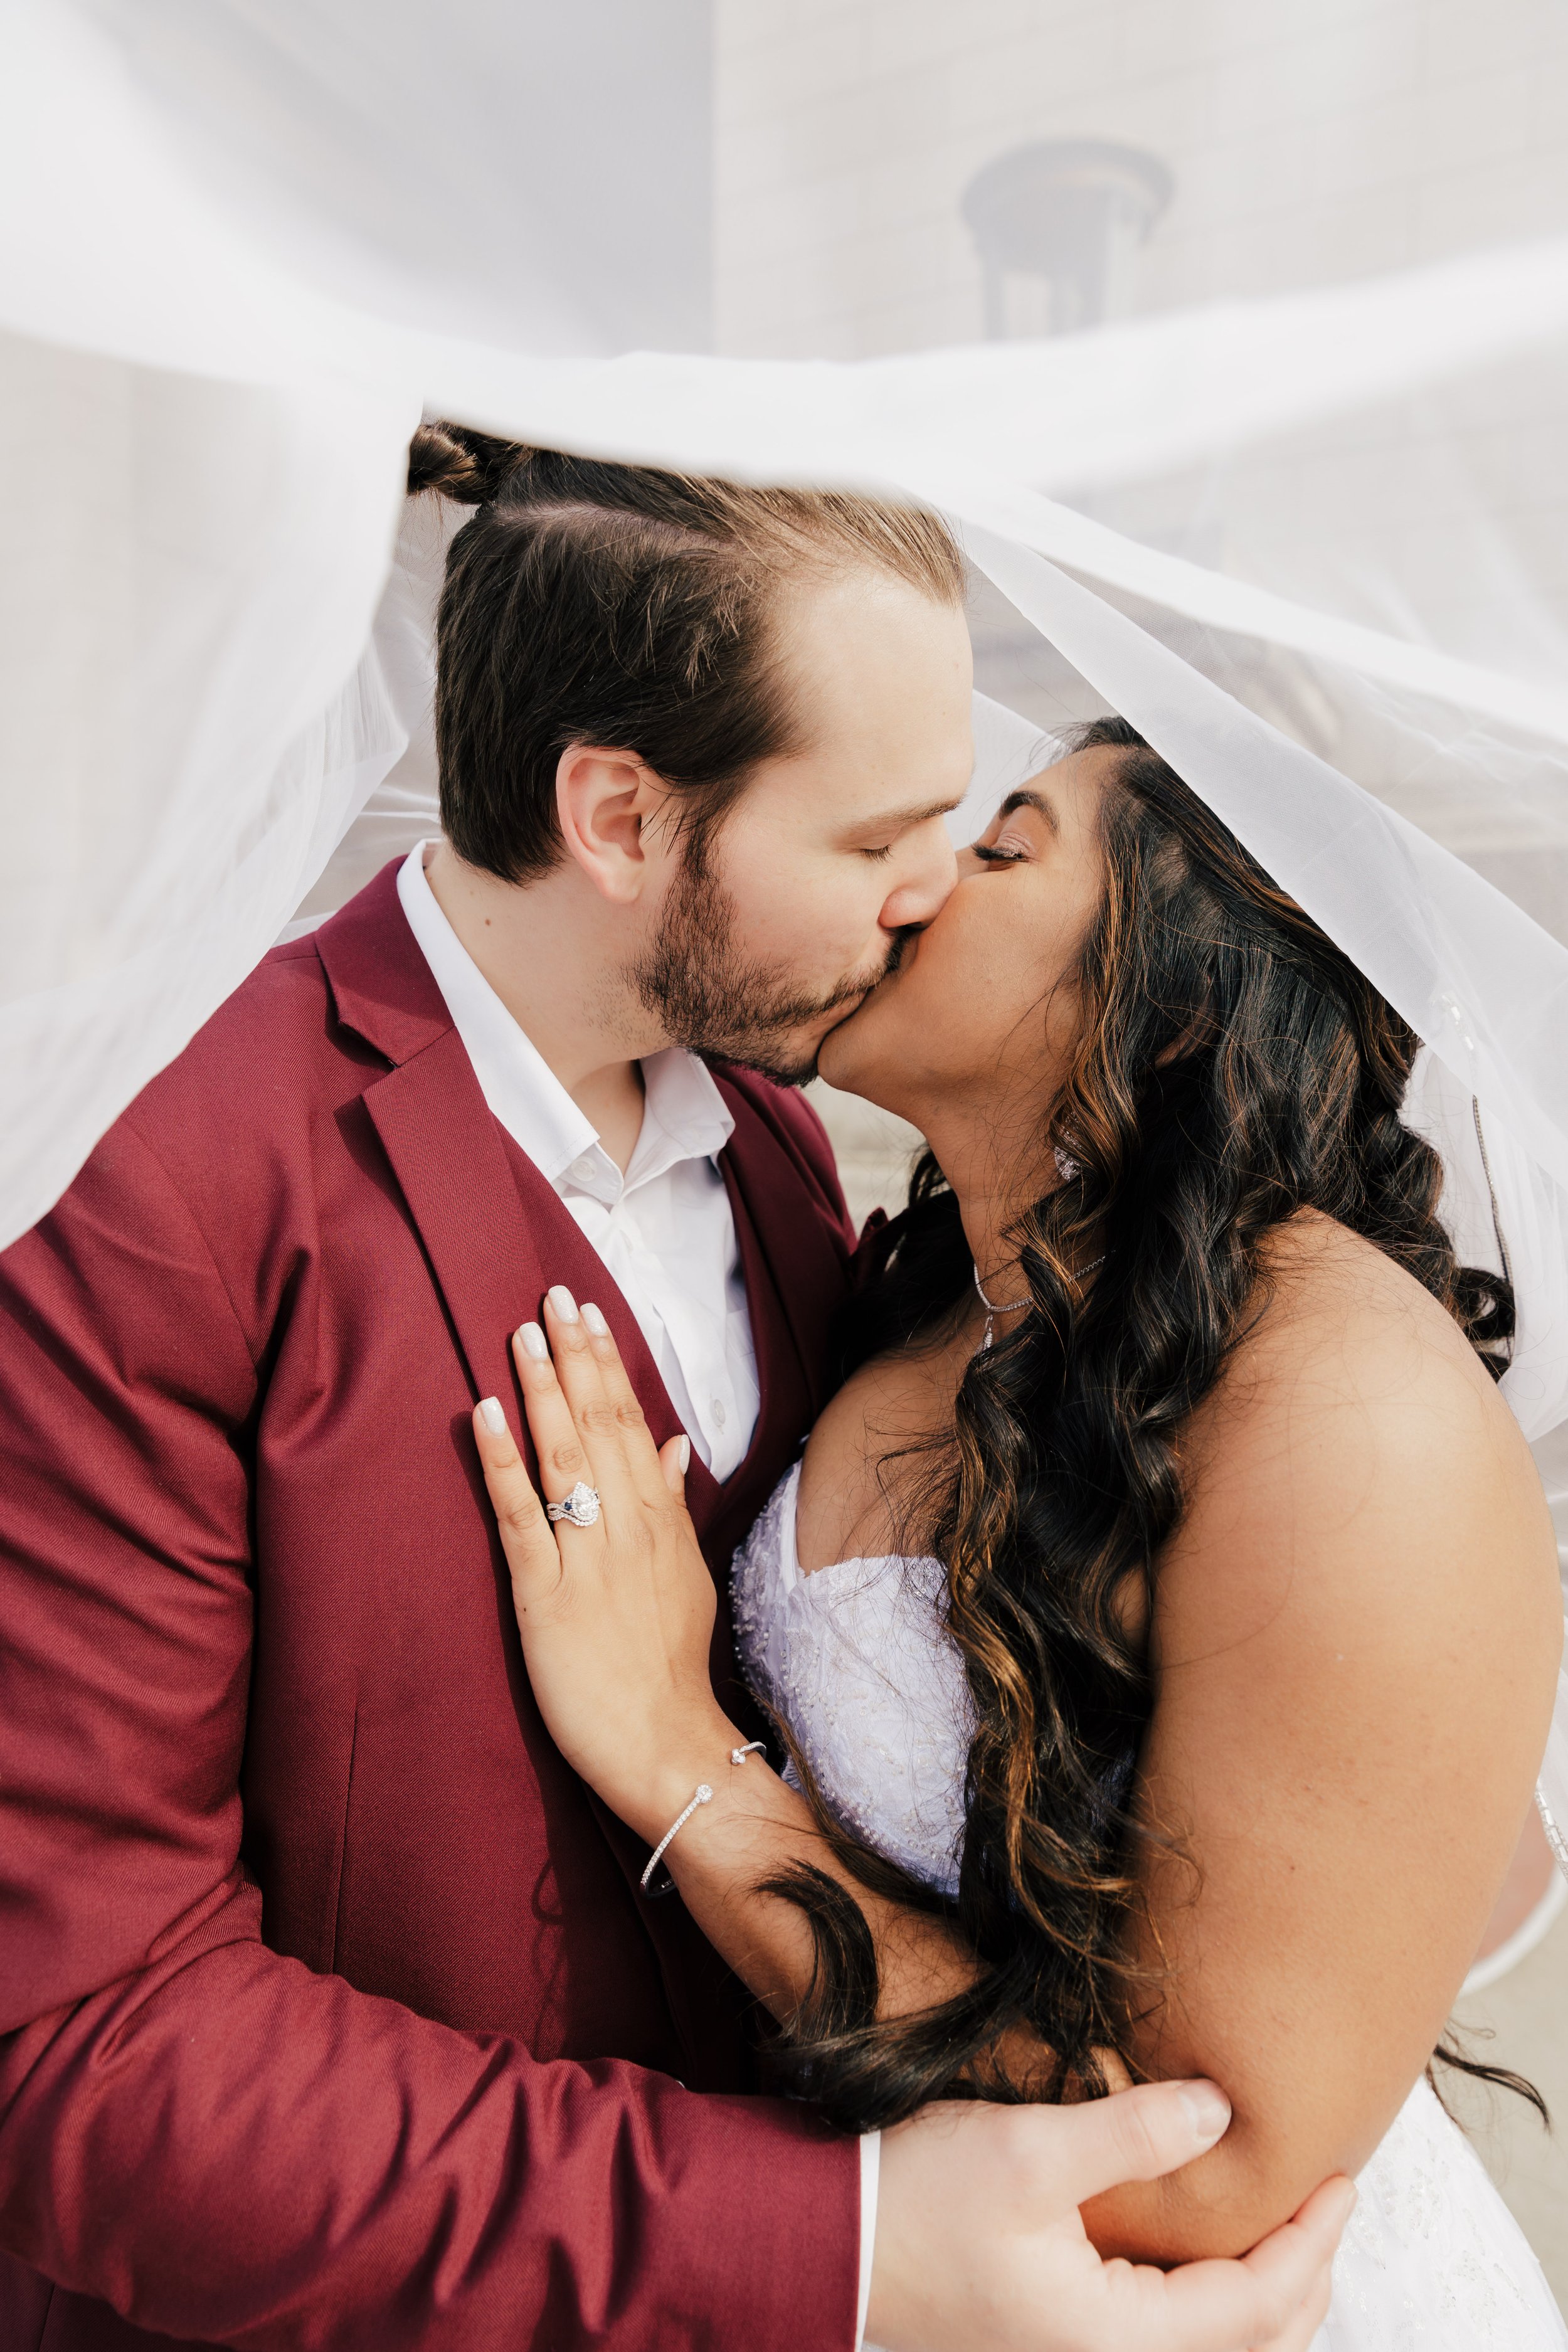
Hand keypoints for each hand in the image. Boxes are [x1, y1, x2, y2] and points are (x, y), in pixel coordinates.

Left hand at [472, 1287, 734, 1839]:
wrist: (666, 1744)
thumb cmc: (670, 1666)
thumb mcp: (688, 1576)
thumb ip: (675, 1506)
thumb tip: (674, 1443)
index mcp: (660, 1520)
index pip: (631, 1423)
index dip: (607, 1364)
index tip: (587, 1312)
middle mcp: (627, 1527)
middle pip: (598, 1424)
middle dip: (573, 1356)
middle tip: (551, 1294)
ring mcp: (587, 1558)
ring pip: (562, 1456)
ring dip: (541, 1389)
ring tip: (521, 1333)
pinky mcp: (544, 1596)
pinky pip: (520, 1518)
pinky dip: (501, 1463)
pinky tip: (485, 1414)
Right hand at [867, 2082, 1354, 2351]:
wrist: (824, 2242)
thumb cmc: (916, 2196)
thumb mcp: (1028, 2151)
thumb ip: (1132, 2132)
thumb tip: (1223, 2111)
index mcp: (1113, 2341)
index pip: (1257, 2308)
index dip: (1311, 2243)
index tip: (1341, 2177)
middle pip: (1250, 2346)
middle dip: (1303, 2277)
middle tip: (1328, 2199)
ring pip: (1211, 2348)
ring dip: (1262, 2294)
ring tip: (1285, 2223)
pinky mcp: (1055, 2341)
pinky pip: (1167, 2338)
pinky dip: (1211, 2301)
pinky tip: (1205, 2250)